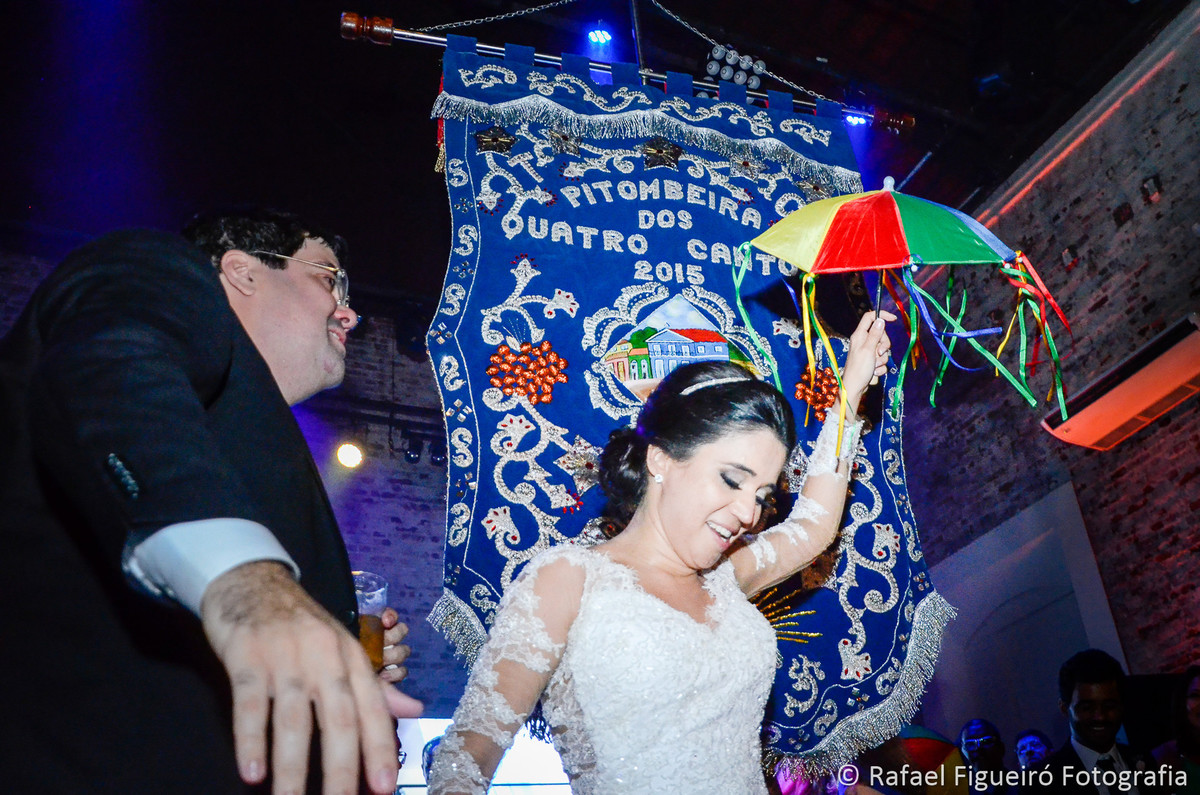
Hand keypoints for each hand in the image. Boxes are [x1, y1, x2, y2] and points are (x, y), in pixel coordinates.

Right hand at [200, 561, 408, 794]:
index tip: (385, 788)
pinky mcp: (247, 657)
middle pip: (338, 719)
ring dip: (292, 767)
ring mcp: (285, 657)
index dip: (380, 750)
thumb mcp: (341, 650)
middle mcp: (324, 657)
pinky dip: (251, 739)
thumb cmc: (301, 626)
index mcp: (351, 658)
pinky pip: (251, 704)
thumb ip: (374, 687)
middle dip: (342, 769)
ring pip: (294, 719)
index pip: (372, 709)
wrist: (252, 582)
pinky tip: (251, 771)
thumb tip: (414, 711)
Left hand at [841, 310, 894, 403]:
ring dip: (882, 359)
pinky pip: (882, 360)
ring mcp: (868, 352)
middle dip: (884, 345)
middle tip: (879, 353)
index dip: (882, 316)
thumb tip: (880, 320)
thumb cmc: (859, 368)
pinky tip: (873, 372)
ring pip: (883, 349)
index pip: (870, 318)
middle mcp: (863, 342)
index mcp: (860, 335)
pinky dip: (880, 367)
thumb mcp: (868, 349)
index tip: (893, 319)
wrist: (855, 387)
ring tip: (874, 365)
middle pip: (881, 335)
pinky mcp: (872, 362)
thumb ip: (875, 334)